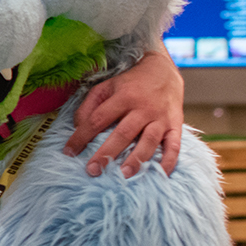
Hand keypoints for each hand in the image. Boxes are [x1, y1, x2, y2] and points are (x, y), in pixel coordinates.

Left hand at [65, 48, 183, 177]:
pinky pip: (174, 146)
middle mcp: (143, 108)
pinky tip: (160, 175)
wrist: (164, 70)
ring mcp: (161, 118)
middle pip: (123, 133)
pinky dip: (169, 161)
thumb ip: (89, 106)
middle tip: (93, 170)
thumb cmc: (130, 84)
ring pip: (149, 141)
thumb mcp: (106, 87)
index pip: (98, 119)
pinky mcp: (175, 125)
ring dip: (137, 159)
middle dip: (107, 153)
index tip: (69, 152)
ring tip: (124, 175)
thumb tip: (78, 127)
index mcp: (123, 97)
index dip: (82, 136)